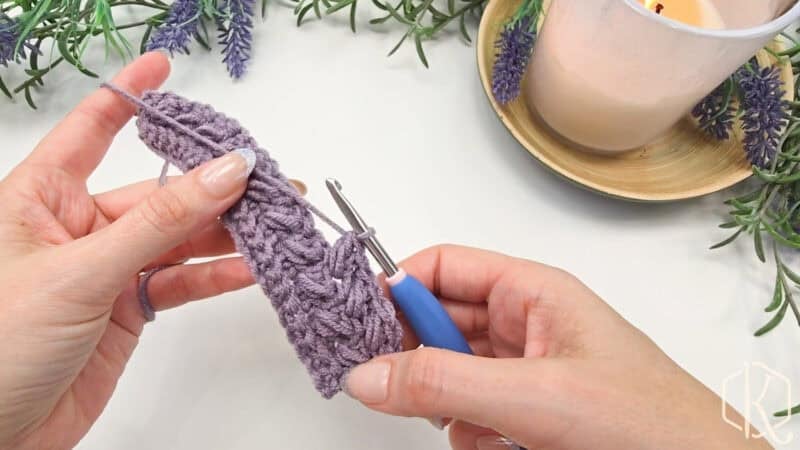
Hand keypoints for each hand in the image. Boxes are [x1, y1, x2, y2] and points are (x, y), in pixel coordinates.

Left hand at [0, 53, 260, 448]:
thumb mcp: (81, 271)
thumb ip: (159, 222)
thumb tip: (223, 172)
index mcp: (39, 198)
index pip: (90, 130)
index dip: (130, 96)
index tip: (165, 69)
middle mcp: (76, 228)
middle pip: (154, 192)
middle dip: (210, 185)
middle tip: (264, 179)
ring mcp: (106, 270)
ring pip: (176, 239)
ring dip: (224, 233)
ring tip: (273, 222)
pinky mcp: (127, 310)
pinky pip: (180, 282)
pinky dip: (217, 277)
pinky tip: (251, 268)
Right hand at [344, 245, 772, 449]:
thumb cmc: (647, 422)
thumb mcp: (535, 396)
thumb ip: (445, 383)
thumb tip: (366, 373)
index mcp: (533, 292)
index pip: (445, 268)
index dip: (397, 286)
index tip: (357, 320)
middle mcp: (527, 325)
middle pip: (441, 323)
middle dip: (417, 356)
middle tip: (387, 383)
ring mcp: (527, 372)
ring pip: (452, 375)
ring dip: (448, 404)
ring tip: (477, 426)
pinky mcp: (530, 415)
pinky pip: (472, 414)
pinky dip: (470, 432)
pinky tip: (500, 446)